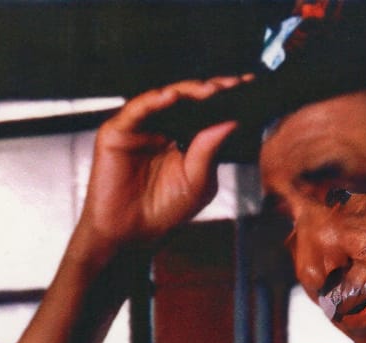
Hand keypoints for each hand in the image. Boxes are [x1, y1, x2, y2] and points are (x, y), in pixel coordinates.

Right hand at [74, 76, 246, 255]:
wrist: (131, 234)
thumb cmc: (163, 211)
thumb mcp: (198, 181)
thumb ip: (210, 150)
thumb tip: (230, 122)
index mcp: (183, 139)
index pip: (205, 111)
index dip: (224, 99)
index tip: (247, 87)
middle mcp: (161, 128)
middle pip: (187, 99)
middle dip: (210, 89)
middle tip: (231, 86)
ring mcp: (140, 127)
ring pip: (164, 98)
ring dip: (187, 90)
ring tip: (209, 90)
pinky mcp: (118, 131)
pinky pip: (137, 109)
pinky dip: (154, 100)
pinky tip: (172, 96)